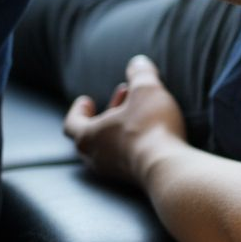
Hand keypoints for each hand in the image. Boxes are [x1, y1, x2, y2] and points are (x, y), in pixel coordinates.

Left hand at [63, 55, 186, 182]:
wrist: (168, 167)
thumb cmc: (150, 127)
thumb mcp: (147, 90)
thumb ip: (141, 74)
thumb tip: (138, 62)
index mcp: (89, 135)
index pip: (72, 123)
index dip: (78, 110)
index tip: (87, 100)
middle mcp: (96, 156)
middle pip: (90, 137)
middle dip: (106, 115)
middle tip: (121, 100)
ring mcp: (115, 171)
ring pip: (109, 149)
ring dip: (119, 132)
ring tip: (137, 117)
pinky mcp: (134, 179)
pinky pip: (126, 160)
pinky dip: (132, 146)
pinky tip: (150, 137)